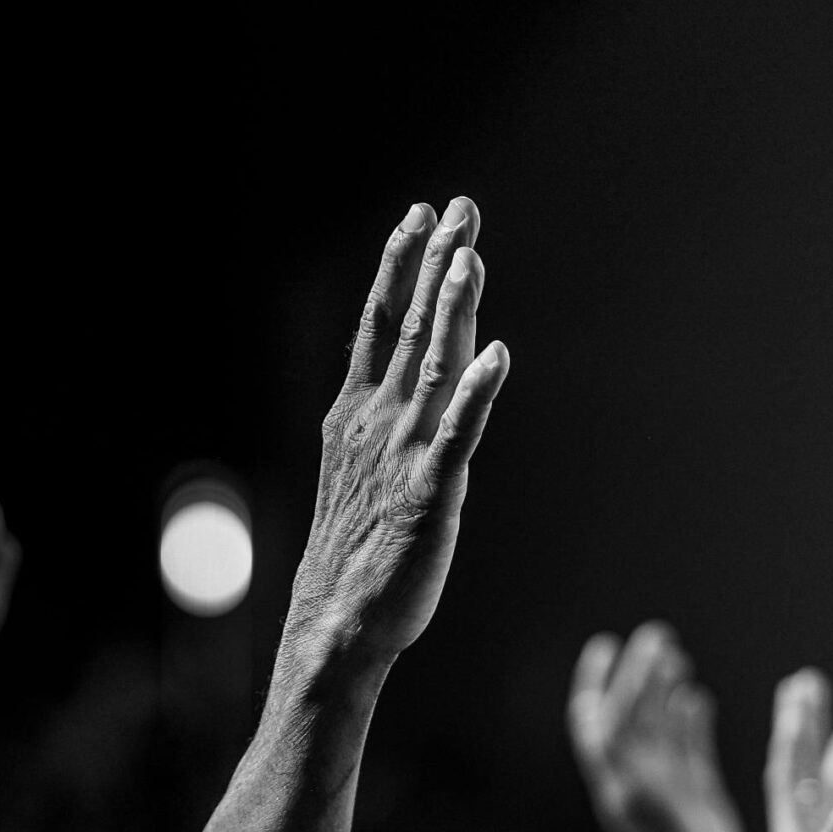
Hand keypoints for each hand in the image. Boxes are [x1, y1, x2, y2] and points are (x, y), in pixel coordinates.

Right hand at [284, 197, 507, 670]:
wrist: (335, 621)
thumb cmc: (356, 551)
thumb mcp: (362, 469)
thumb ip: (387, 420)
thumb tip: (415, 380)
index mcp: (354, 412)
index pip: (379, 322)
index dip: (401, 265)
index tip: (420, 214)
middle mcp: (375, 421)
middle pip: (408, 327)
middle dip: (435, 264)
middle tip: (459, 209)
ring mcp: (401, 453)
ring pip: (432, 365)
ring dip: (453, 308)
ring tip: (471, 257)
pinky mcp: (430, 493)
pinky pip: (459, 434)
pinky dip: (477, 393)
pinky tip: (497, 357)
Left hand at [567, 622, 743, 831]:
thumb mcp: (640, 808)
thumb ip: (623, 765)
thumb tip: (599, 718)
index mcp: (620, 776)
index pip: (603, 720)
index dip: (600, 683)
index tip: (607, 648)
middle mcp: (638, 777)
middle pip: (632, 715)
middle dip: (640, 675)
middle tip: (658, 637)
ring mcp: (665, 785)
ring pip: (659, 727)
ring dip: (663, 690)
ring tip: (675, 654)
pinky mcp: (693, 796)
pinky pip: (688, 749)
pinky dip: (691, 721)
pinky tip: (695, 697)